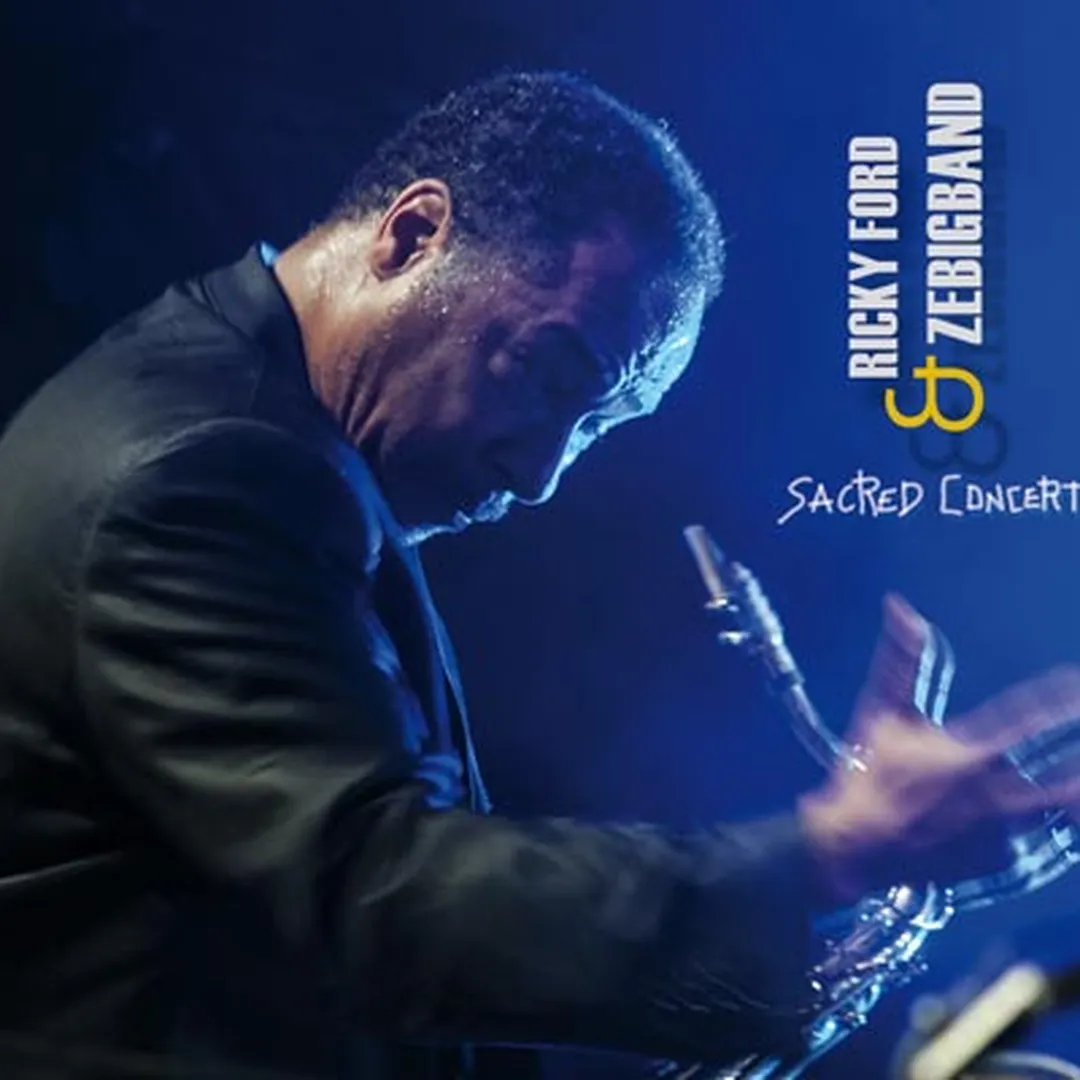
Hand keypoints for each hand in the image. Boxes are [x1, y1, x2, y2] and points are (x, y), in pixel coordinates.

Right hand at [798, 594, 1079, 906]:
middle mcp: (994, 790)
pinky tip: (1009, 818)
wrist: (855, 847)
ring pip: (1056, 807)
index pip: (1031, 716)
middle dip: (1079, 756)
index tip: (1079, 682)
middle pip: (1066, 775)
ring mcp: (1002, 830)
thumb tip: (902, 609)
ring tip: (1073, 785)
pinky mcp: (1002, 859)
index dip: (1062, 698)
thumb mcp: (882, 712)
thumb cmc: (867, 776)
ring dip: (1067, 791)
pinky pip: (1027, 838)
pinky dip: (1025, 825)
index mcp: (970, 750)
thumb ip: (903, 661)